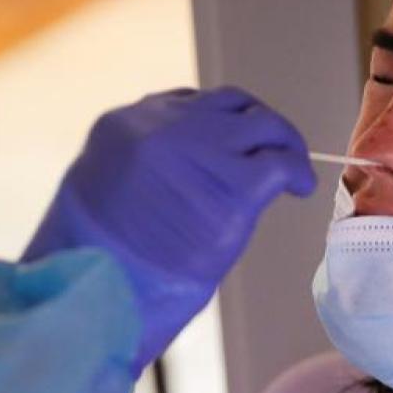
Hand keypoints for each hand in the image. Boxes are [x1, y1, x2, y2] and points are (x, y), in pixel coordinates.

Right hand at [24, 87, 315, 373]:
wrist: (99, 289)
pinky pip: (282, 162)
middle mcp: (166, 126)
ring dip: (284, 143)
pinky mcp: (235, 186)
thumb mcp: (94, 190)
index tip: (230, 141)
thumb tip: (173, 174)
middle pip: (230, 105)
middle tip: (272, 148)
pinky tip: (300, 187)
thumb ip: (133, 167)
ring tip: (294, 166)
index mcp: (124, 124)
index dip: (215, 123)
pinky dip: (298, 171)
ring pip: (263, 126)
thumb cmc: (92, 259)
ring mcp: (203, 151)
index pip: (185, 103)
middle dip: (254, 125)